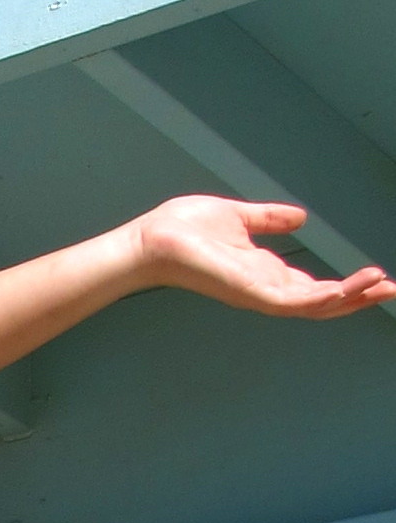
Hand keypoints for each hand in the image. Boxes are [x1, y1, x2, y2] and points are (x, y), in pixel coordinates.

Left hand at [135, 195, 395, 318]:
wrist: (149, 240)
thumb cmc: (181, 231)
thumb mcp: (238, 217)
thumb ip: (268, 219)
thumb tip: (299, 217)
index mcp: (263, 271)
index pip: (312, 284)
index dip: (344, 284)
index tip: (376, 277)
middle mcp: (263, 287)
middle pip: (320, 300)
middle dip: (358, 297)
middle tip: (392, 289)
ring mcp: (256, 293)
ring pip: (313, 305)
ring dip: (349, 298)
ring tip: (382, 286)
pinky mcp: (248, 292)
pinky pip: (292, 302)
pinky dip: (322, 298)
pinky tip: (347, 289)